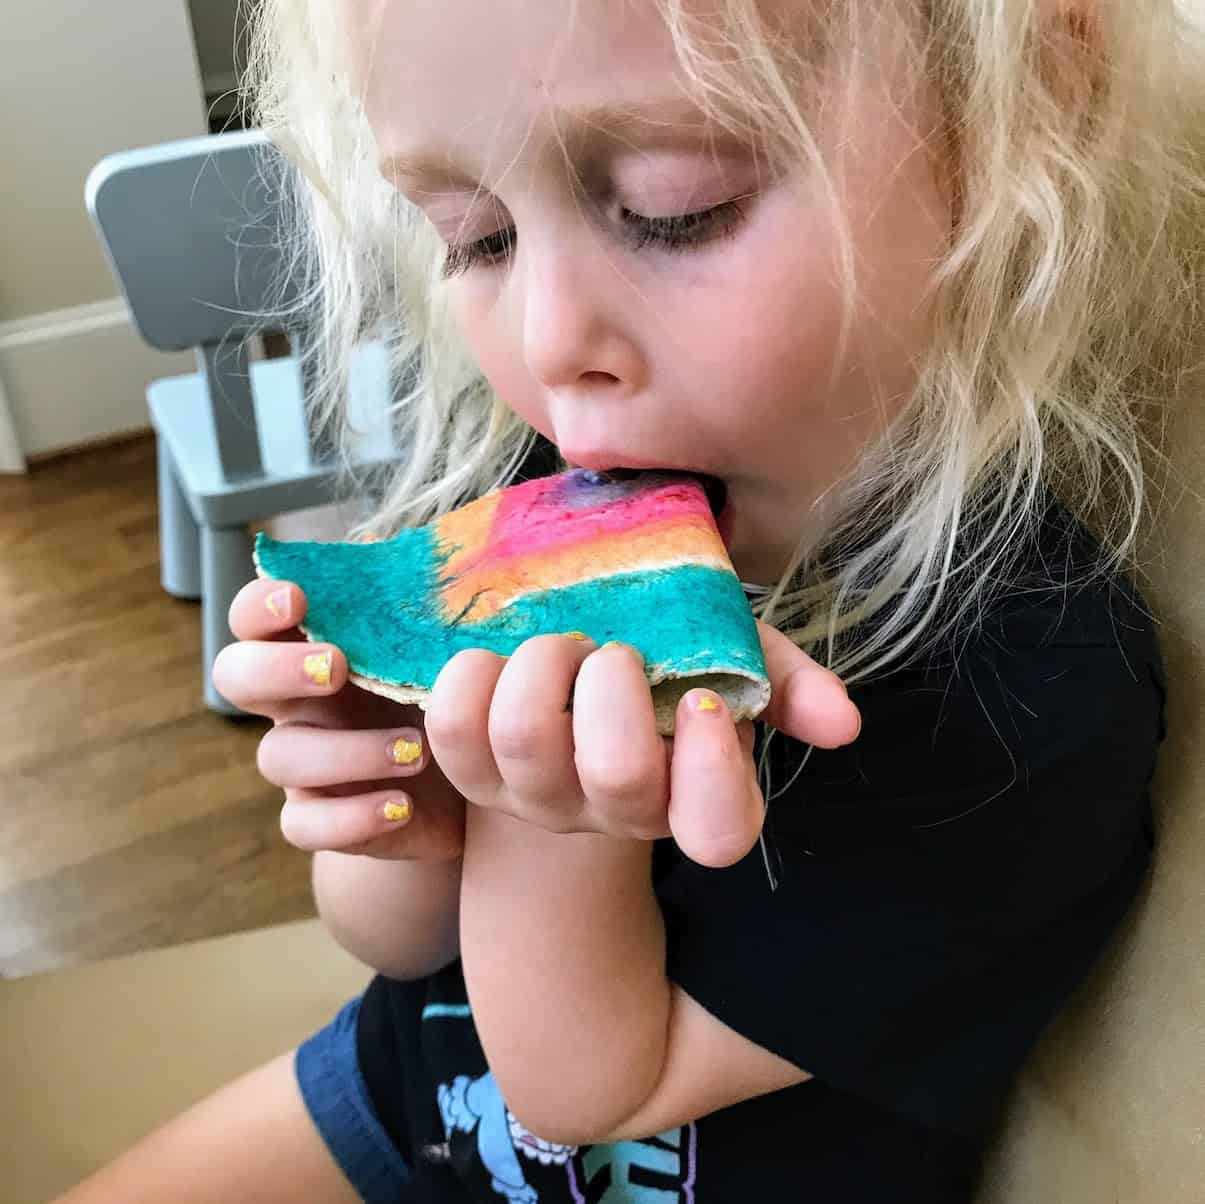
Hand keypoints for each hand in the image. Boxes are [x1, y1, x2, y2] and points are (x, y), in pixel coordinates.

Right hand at [212, 579, 465, 859]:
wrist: (479, 783)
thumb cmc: (454, 696)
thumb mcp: (447, 651)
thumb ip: (432, 611)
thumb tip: (452, 555)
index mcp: (318, 648)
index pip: (254, 616)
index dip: (258, 603)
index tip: (297, 598)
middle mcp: (297, 702)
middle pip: (235, 677)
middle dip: (276, 668)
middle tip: (336, 667)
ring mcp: (303, 765)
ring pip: (279, 755)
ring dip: (345, 751)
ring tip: (416, 751)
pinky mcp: (324, 819)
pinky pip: (304, 826)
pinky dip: (350, 818)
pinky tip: (402, 807)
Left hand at [424, 626, 859, 867]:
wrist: (568, 677)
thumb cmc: (663, 667)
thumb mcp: (733, 659)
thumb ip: (787, 683)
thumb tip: (842, 724)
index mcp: (693, 792)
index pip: (719, 830)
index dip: (712, 768)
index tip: (701, 699)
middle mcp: (615, 810)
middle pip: (618, 776)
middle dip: (615, 688)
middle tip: (612, 653)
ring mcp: (537, 799)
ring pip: (526, 744)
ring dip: (544, 668)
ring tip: (559, 646)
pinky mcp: (471, 775)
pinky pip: (454, 728)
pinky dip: (472, 675)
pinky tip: (497, 659)